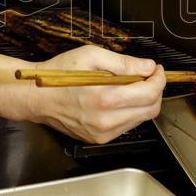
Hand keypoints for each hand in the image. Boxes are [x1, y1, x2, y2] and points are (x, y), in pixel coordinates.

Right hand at [30, 45, 164, 143]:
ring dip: (143, 102)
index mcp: (105, 98)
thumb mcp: (91, 56)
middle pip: (151, 109)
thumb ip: (124, 63)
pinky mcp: (99, 139)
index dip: (159, 79)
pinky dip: (130, 111)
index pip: (150, 93)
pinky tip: (118, 99)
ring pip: (141, 119)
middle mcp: (106, 120)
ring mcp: (103, 133)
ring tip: (130, 86)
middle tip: (147, 76)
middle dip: (155, 90)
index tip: (157, 69)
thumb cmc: (59, 75)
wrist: (36, 97)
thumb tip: (148, 67)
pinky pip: (126, 126)